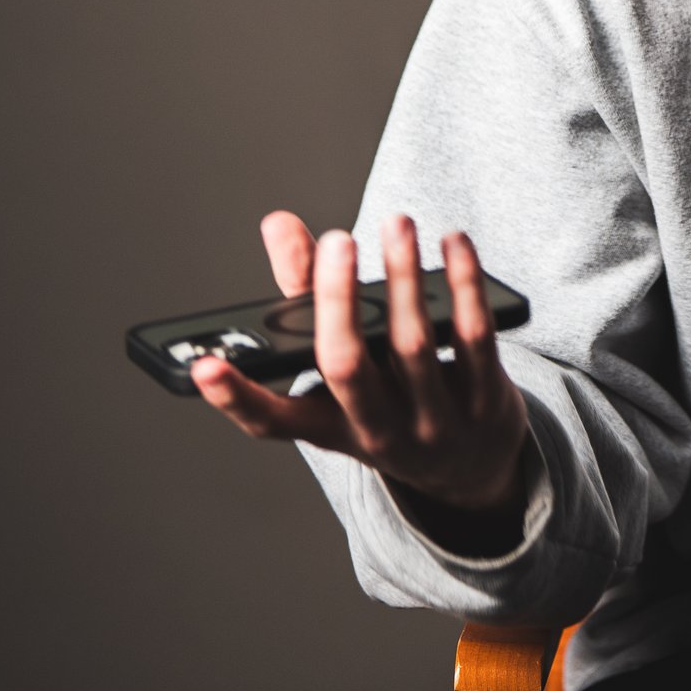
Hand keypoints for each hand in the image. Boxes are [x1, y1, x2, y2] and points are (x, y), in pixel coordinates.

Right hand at [193, 211, 531, 513]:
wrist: (471, 466)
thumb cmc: (390, 399)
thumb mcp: (343, 368)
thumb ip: (307, 294)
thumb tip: (281, 223)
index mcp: (326, 426)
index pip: (269, 422)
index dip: (233, 398)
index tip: (204, 367)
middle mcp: (376, 430)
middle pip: (346, 368)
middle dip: (338, 300)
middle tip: (337, 240)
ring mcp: (433, 421)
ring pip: (412, 346)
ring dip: (403, 278)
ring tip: (397, 224)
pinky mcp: (486, 402)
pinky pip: (474, 338)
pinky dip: (463, 286)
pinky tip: (454, 244)